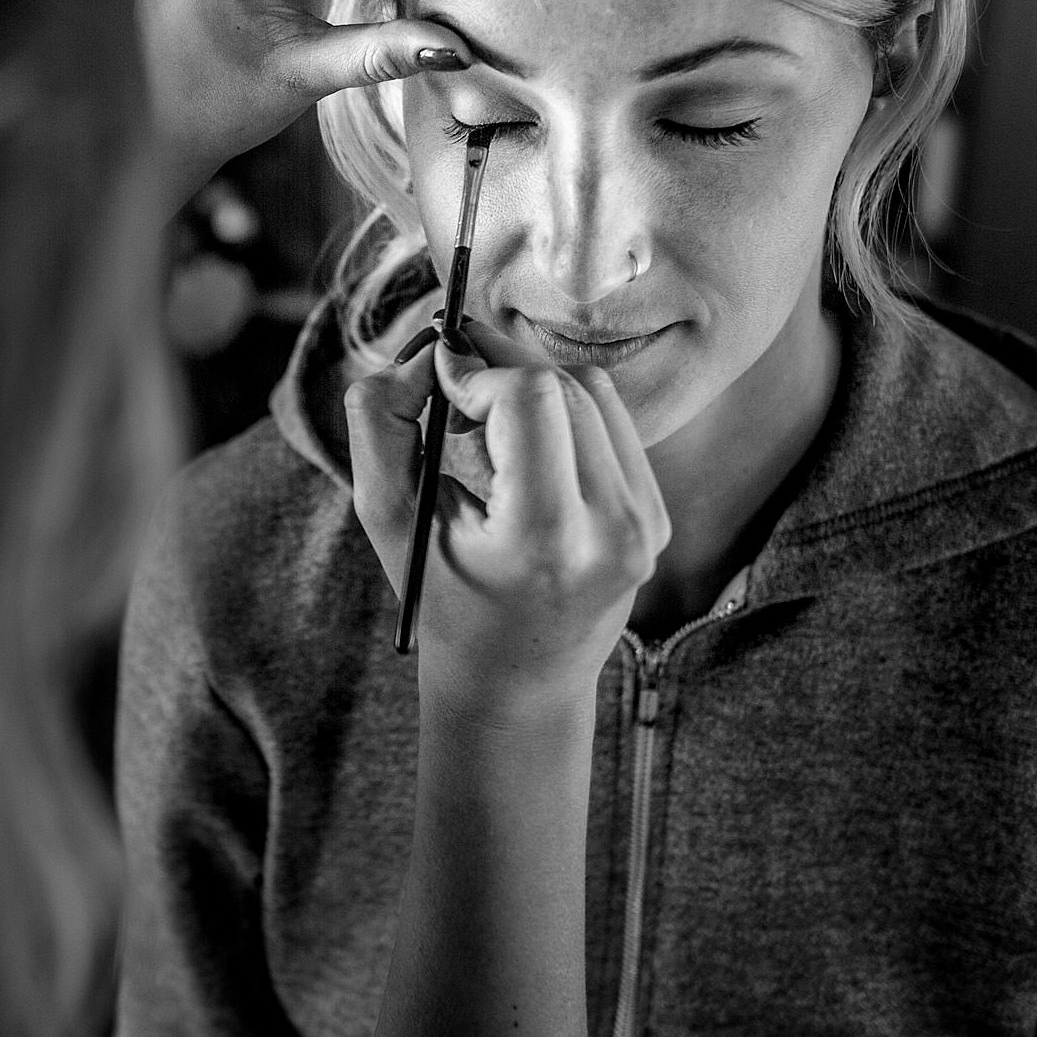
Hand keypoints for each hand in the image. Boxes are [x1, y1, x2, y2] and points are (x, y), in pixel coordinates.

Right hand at [343, 322, 669, 720]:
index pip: (530, 398)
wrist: (515, 682)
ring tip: (476, 418)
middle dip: (499, 365)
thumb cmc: (442, 601)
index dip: (476, 368)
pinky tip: (516, 444)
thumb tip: (420, 354)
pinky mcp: (655, 515)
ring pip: (593, 392)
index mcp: (545, 540)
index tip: (435, 374)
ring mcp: (645, 524)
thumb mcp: (389, 517)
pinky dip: (559, 411)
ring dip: (528, 383)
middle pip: (564, 385)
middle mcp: (612, 530)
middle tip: (447, 380)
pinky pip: (610, 422)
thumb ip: (381, 421)